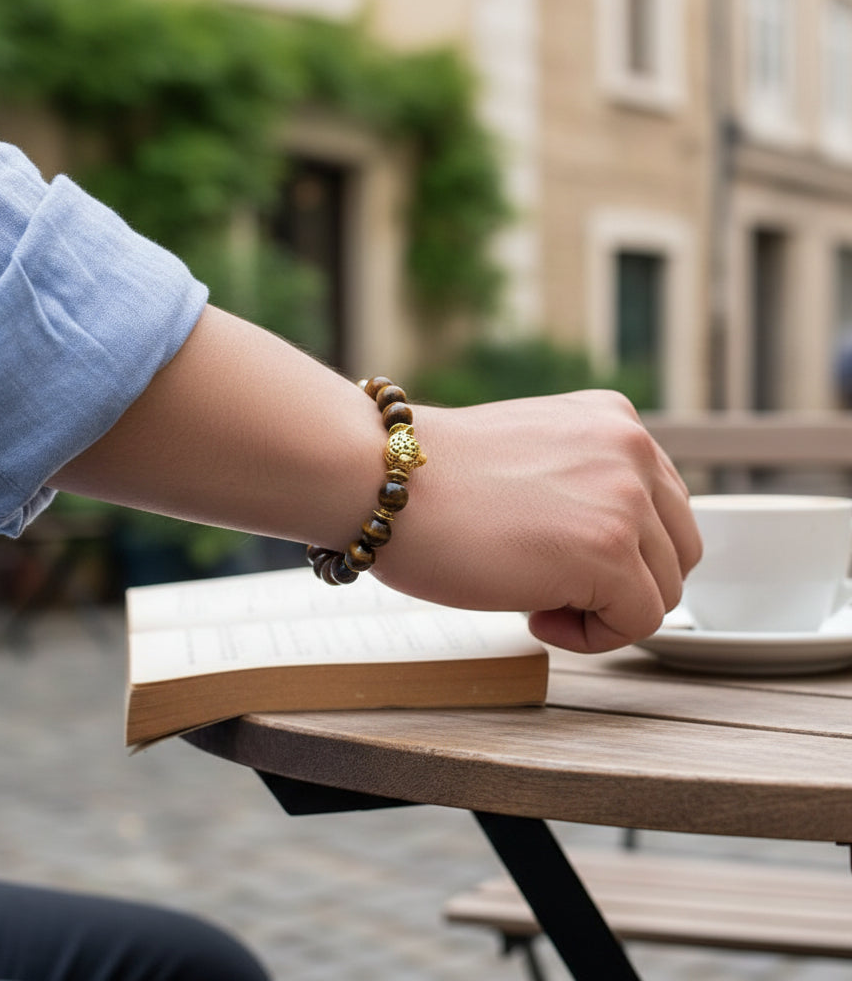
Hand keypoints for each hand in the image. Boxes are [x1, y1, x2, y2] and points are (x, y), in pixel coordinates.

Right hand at [373, 390, 701, 652]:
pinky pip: (640, 622)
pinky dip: (593, 636)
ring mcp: (627, 498)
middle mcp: (633, 449)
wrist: (380, 478)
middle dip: (623, 582)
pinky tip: (534, 616)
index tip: (557, 557)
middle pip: (676, 550)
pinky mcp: (610, 551)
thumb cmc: (430, 479)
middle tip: (553, 587)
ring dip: (605, 610)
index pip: (663, 507)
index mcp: (614, 419)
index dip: (619, 550)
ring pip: (663, 590)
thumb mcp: (532, 456)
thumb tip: (608, 548)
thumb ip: (582, 483)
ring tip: (537, 600)